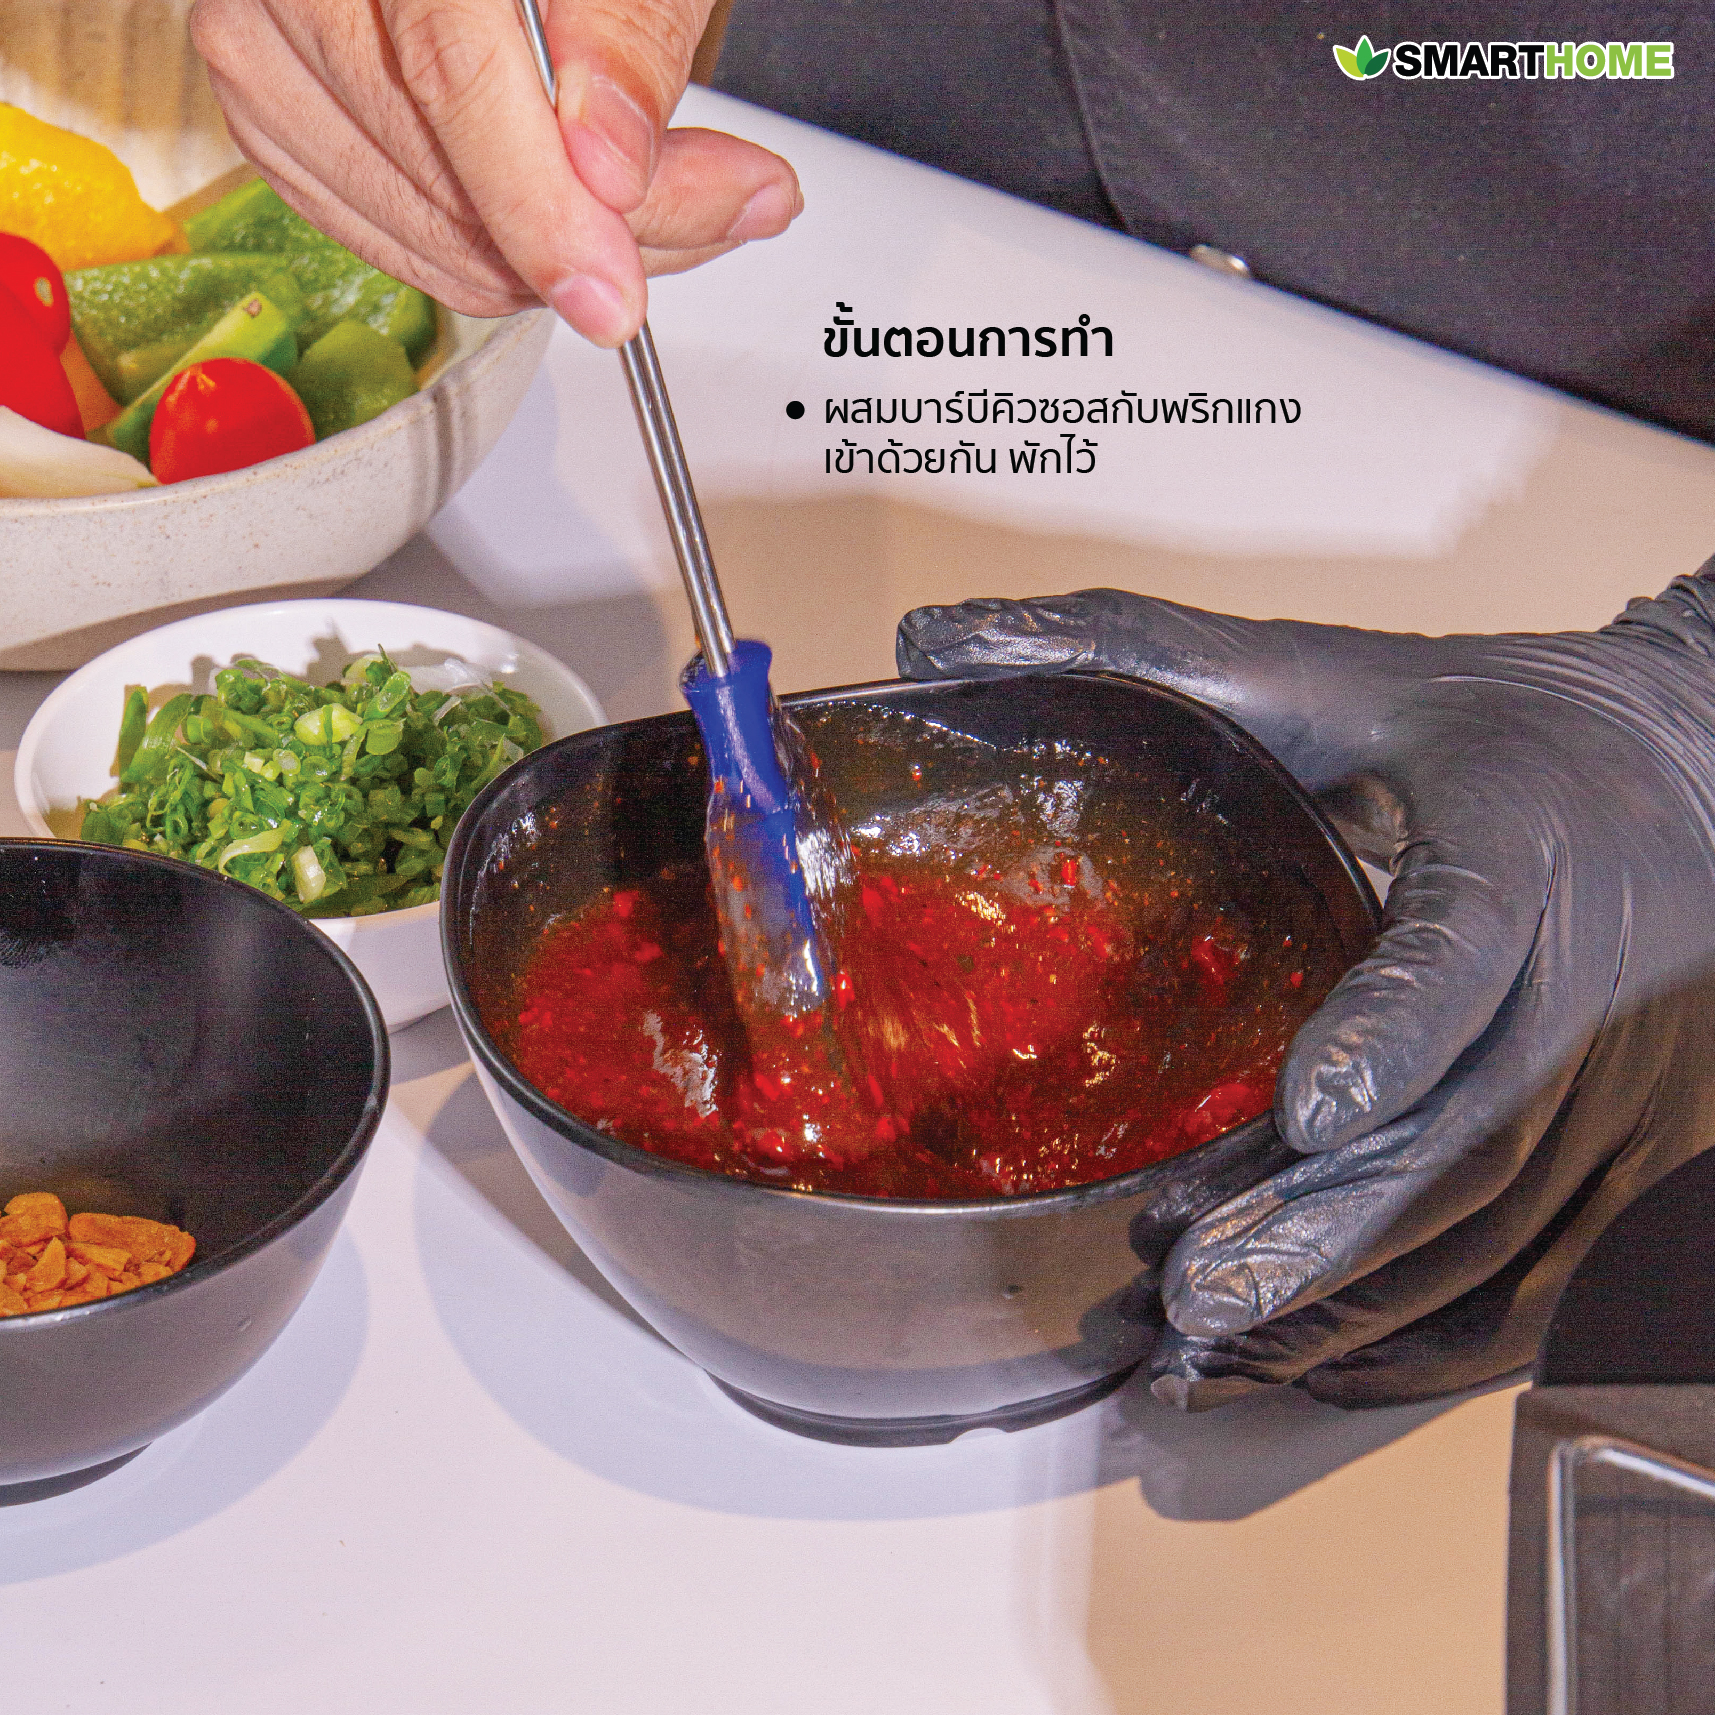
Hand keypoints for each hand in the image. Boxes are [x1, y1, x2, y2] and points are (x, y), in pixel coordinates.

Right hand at [189, 0, 802, 345]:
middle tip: (723, 206)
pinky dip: (485, 251)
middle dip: (589, 236)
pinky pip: (384, 234)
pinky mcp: (269, 106)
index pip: (451, 77)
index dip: (542, 207)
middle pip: (437, 170)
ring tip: (659, 202)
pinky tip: (565, 215)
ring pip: (415, 227)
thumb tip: (613, 172)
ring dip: (549, 257)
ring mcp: (260, 41)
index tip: (618, 295)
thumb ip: (629, 36)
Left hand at [898, 567, 1714, 1407]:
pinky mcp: (1607, 1135)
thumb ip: (1148, 651)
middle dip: (1334, 1218)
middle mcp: (1580, 975)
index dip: (1399, 1025)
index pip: (1472, 944)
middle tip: (1199, 1284)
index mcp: (1522, 841)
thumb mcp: (1335, 668)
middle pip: (1474, 1128)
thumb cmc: (1498, 722)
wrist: (1679, 764)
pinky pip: (1528, 1257)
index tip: (1311, 1102)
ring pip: (1495, 1215)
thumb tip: (944, 634)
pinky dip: (1419, 1321)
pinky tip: (1307, 1350)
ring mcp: (1605, 1071)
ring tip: (1212, 1327)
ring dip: (1357, 1288)